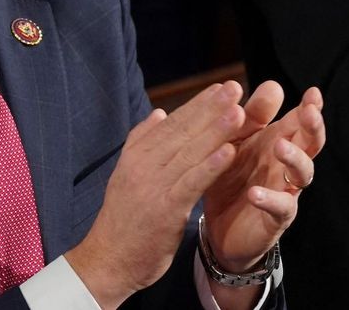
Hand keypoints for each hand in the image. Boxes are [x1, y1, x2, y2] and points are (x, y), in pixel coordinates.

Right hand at [66, 81, 248, 309]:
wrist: (108, 260)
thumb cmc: (123, 220)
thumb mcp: (126, 175)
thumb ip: (142, 142)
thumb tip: (159, 113)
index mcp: (135, 156)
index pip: (171, 124)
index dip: (197, 105)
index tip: (219, 88)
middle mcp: (142, 166)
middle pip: (182, 132)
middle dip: (211, 109)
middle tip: (235, 88)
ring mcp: (153, 186)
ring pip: (190, 153)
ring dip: (216, 131)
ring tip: (240, 112)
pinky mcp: (165, 209)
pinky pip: (191, 183)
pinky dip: (210, 166)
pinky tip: (229, 152)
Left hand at [202, 84, 324, 272]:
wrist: (217, 227)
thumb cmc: (230, 176)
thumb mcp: (235, 141)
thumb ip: (251, 116)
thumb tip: (273, 85)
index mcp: (277, 141)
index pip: (300, 121)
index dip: (310, 108)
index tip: (313, 93)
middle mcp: (286, 165)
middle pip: (310, 143)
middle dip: (313, 127)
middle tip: (309, 112)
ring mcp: (285, 191)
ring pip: (303, 173)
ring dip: (294, 157)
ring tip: (279, 146)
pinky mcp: (275, 219)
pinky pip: (280, 208)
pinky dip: (270, 199)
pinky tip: (255, 193)